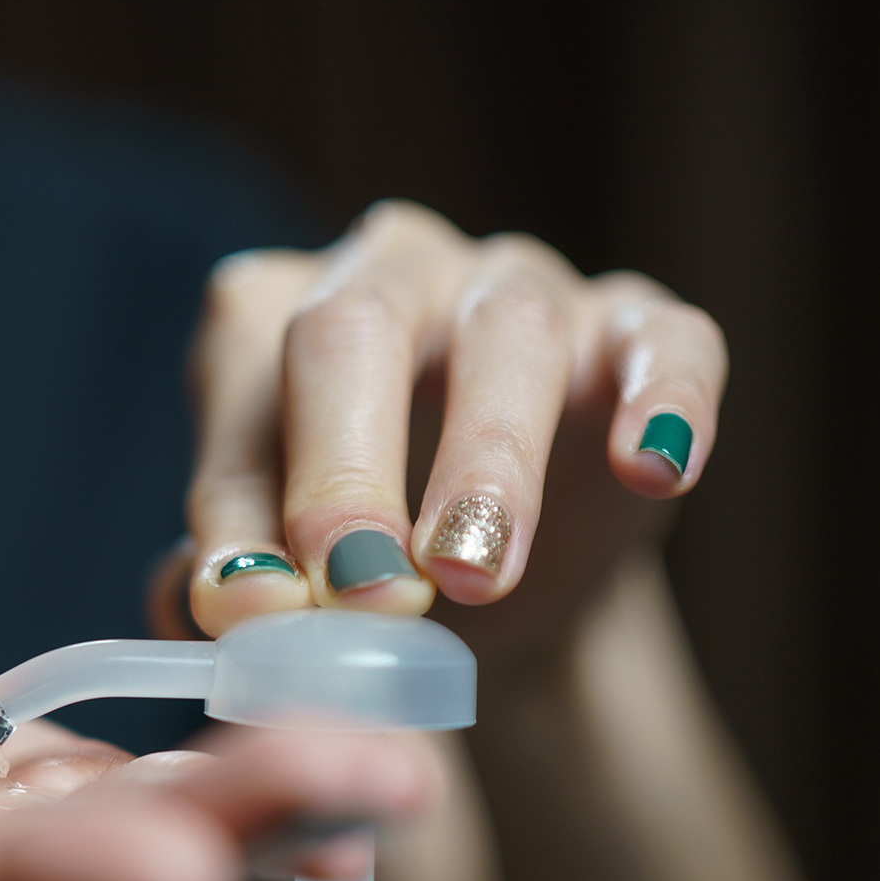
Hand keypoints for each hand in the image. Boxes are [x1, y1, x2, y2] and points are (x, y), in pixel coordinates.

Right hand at [0, 614, 434, 880]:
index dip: (38, 879)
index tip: (170, 867)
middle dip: (216, 835)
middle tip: (361, 786)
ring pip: (126, 850)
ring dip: (263, 810)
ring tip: (390, 763)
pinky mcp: (26, 828)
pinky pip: (141, 811)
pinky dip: (243, 794)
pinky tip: (348, 769)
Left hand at [155, 200, 725, 664]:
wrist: (506, 596)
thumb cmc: (358, 562)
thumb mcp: (287, 577)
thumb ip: (235, 583)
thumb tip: (216, 603)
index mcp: (270, 314)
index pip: (238, 389)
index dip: (236, 503)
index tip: (248, 610)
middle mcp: (388, 270)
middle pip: (353, 328)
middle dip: (349, 465)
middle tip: (361, 587)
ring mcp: (519, 284)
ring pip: (507, 334)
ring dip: (489, 461)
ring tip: (471, 577)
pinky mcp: (641, 328)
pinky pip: (663, 343)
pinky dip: (661, 401)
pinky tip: (648, 471)